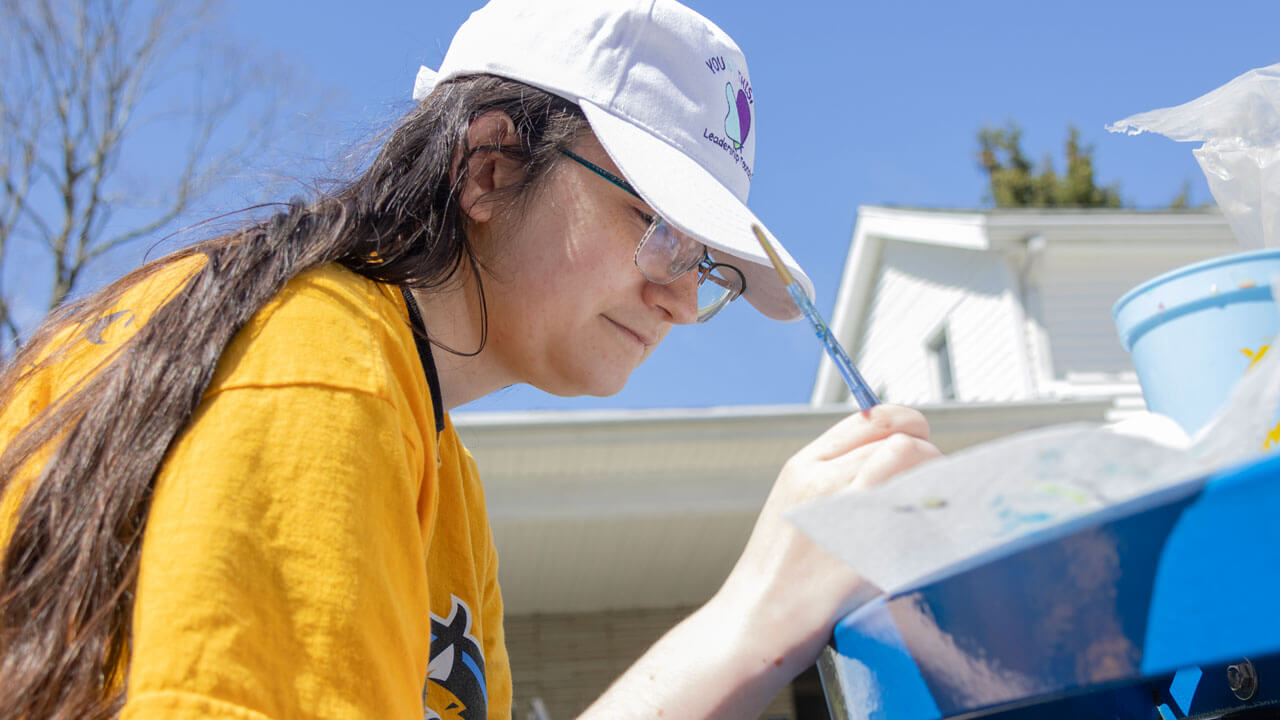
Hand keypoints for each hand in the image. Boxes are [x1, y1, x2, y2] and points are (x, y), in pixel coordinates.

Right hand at [712, 404, 941, 673]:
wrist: (760, 618)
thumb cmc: (780, 568)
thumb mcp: (795, 501)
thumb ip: (835, 470)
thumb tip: (894, 449)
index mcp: (806, 465)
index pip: (875, 418)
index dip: (906, 425)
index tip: (917, 442)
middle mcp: (827, 482)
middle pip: (903, 442)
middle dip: (928, 460)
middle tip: (929, 485)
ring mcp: (850, 516)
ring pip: (917, 467)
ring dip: (936, 484)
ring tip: (931, 508)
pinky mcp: (873, 554)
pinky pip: (923, 514)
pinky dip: (936, 518)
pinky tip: (928, 535)